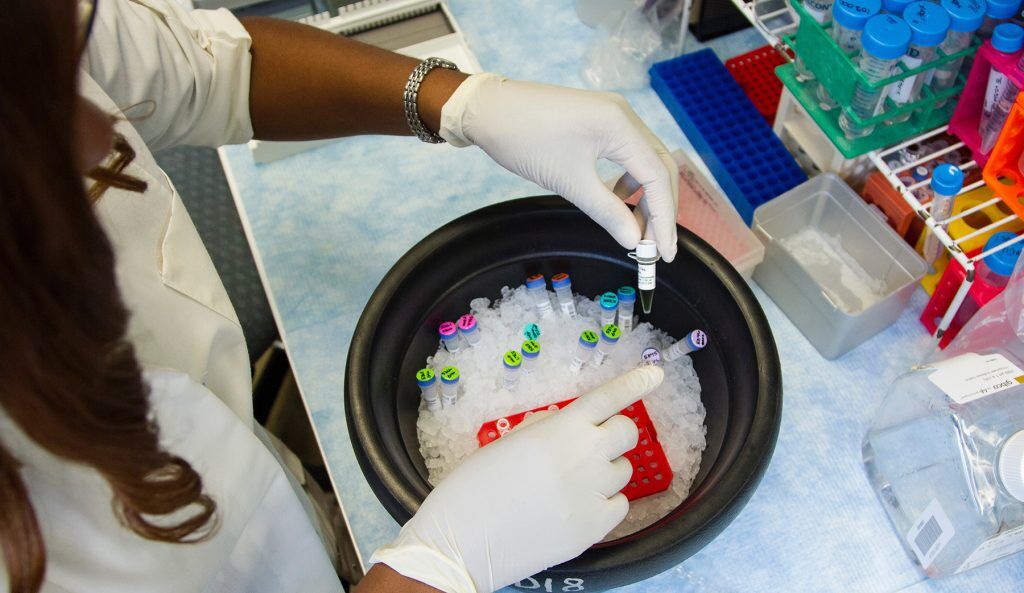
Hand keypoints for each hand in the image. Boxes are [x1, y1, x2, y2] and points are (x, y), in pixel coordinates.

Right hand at [369, 366, 664, 592]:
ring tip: (573, 483)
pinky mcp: (596, 527)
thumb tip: (567, 425)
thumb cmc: (474, 487)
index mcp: (561, 428)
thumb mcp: (508, 442)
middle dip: (615, 433)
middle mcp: (586, 454)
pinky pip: (619, 505)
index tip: (655, 374)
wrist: (464, 540)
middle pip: (627, 432)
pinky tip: (578, 507)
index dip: (635, 383)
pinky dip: (605, 503)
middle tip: (593, 445)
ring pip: (624, 470)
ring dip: (607, 470)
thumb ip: (546, 429)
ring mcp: (594, 492)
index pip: (610, 397)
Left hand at [440, 74, 678, 261]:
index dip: (665, 218)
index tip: (663, 253)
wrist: (488, 109)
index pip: (659, 176)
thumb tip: (634, 240)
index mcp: (621, 125)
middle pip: (660, 167)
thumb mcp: (568, 182)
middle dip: (661, 209)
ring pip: (645, 161)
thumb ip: (607, 212)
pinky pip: (627, 154)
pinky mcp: (600, 120)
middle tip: (655, 247)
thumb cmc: (525, 141)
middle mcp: (624, 115)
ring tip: (634, 228)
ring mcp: (613, 115)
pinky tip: (616, 199)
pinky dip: (628, 181)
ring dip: (645, 196)